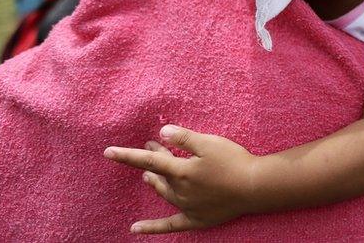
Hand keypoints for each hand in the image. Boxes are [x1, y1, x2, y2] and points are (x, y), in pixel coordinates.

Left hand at [104, 125, 258, 234]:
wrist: (256, 187)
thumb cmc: (234, 162)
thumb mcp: (210, 143)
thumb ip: (184, 138)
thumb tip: (161, 133)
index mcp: (182, 171)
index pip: (149, 160)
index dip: (127, 155)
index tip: (107, 152)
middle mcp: (181, 191)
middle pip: (158, 175)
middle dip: (151, 160)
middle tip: (151, 145)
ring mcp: (188, 206)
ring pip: (164, 194)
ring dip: (154, 182)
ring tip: (148, 175)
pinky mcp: (197, 219)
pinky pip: (170, 225)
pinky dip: (152, 227)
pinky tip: (135, 229)